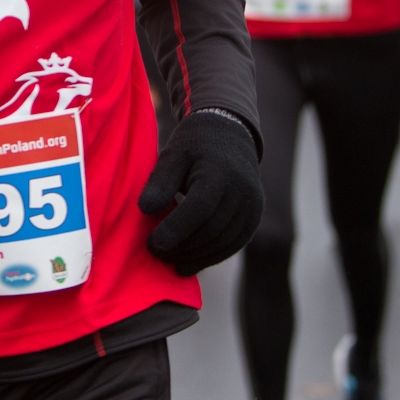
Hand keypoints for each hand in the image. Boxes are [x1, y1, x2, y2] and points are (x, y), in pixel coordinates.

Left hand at [138, 111, 263, 275]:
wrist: (231, 135)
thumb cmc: (195, 145)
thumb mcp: (172, 155)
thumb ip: (160, 181)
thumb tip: (145, 210)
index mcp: (219, 173)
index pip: (198, 209)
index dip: (174, 231)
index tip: (152, 244)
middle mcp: (241, 192)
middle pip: (210, 230)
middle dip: (181, 248)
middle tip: (156, 254)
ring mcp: (252, 207)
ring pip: (222, 242)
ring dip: (195, 257)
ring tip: (170, 261)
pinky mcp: (254, 219)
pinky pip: (232, 245)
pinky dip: (210, 257)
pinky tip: (188, 263)